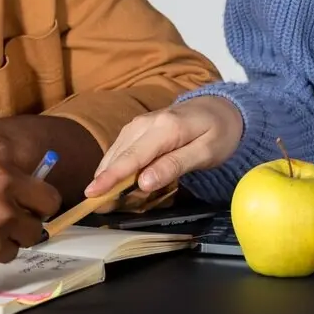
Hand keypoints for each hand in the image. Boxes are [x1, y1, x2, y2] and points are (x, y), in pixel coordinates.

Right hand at [84, 96, 243, 199]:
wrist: (220, 108)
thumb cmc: (218, 133)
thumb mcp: (206, 152)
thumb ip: (175, 165)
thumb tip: (144, 182)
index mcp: (166, 127)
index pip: (133, 156)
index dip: (111, 177)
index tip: (93, 193)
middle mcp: (146, 122)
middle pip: (120, 154)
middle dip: (104, 180)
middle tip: (93, 205)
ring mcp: (140, 123)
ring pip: (116, 151)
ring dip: (107, 174)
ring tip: (101, 197)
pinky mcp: (138, 128)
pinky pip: (121, 148)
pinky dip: (115, 165)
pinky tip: (112, 181)